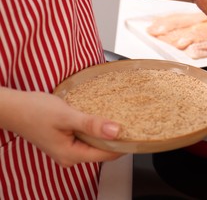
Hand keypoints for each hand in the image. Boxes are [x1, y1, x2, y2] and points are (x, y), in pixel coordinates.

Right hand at [2, 89, 122, 166]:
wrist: (13, 107)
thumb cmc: (34, 111)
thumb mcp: (66, 116)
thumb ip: (91, 124)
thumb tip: (116, 131)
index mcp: (72, 155)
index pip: (106, 155)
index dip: (123, 145)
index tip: (137, 134)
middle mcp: (70, 156)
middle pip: (102, 151)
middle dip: (116, 139)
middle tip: (131, 123)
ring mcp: (67, 149)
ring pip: (94, 143)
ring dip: (106, 133)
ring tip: (120, 119)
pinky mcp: (65, 140)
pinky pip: (86, 138)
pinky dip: (95, 129)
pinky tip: (101, 118)